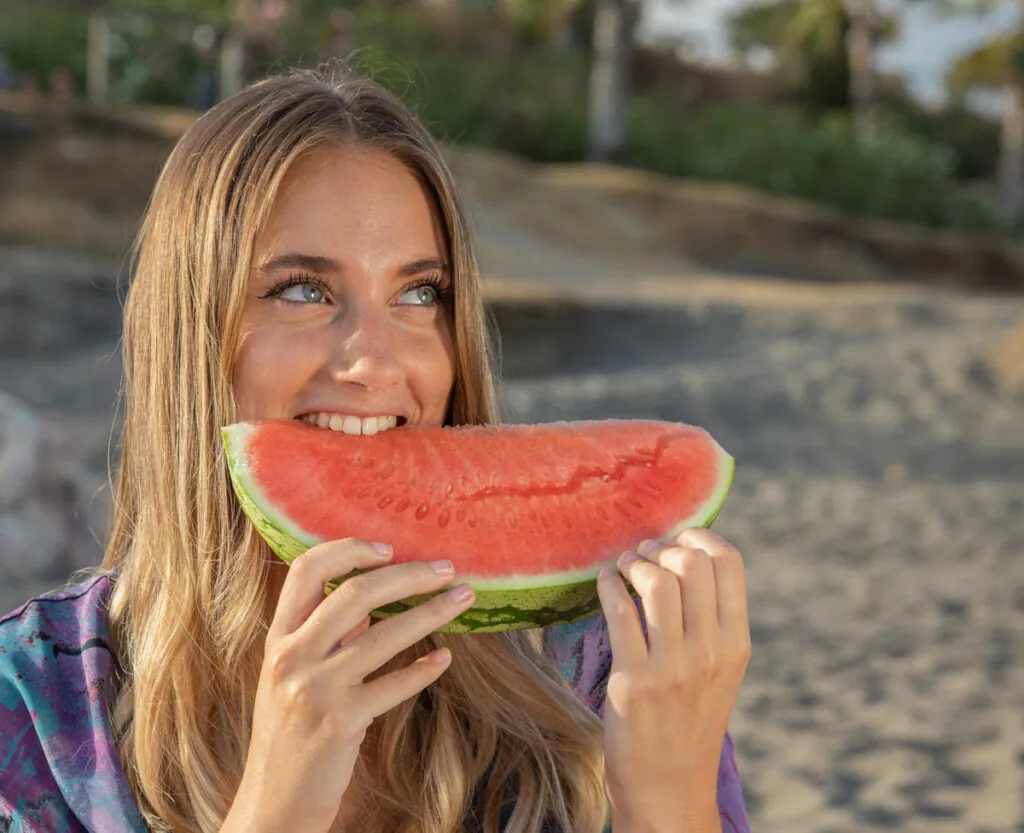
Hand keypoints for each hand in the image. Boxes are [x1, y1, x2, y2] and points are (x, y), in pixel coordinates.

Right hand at [221, 539, 476, 832]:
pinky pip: (395, 684)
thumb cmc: (292, 730)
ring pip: (384, 634)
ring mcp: (314, 689)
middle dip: (410, 575)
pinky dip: (425, 668)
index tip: (390, 547)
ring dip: (432, 612)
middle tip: (447, 569)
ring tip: (463, 600)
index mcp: (278, 637)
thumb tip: (375, 591)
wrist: (275, 802)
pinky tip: (445, 657)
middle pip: (356, 592)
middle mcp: (292, 656)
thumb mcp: (292, 674)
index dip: (350, 549)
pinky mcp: (341, 723)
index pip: (307, 569)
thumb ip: (325, 632)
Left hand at [596, 528, 750, 831]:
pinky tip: (605, 582)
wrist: (669, 787)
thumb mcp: (720, 669)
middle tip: (642, 554)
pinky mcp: (634, 681)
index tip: (674, 540)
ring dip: (634, 562)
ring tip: (625, 568)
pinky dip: (608, 584)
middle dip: (660, 546)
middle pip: (691, 561)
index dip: (697, 535)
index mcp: (737, 643)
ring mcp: (673, 667)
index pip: (729, 561)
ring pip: (657, 580)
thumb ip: (713, 618)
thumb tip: (687, 553)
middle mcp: (711, 651)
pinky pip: (619, 610)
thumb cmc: (689, 717)